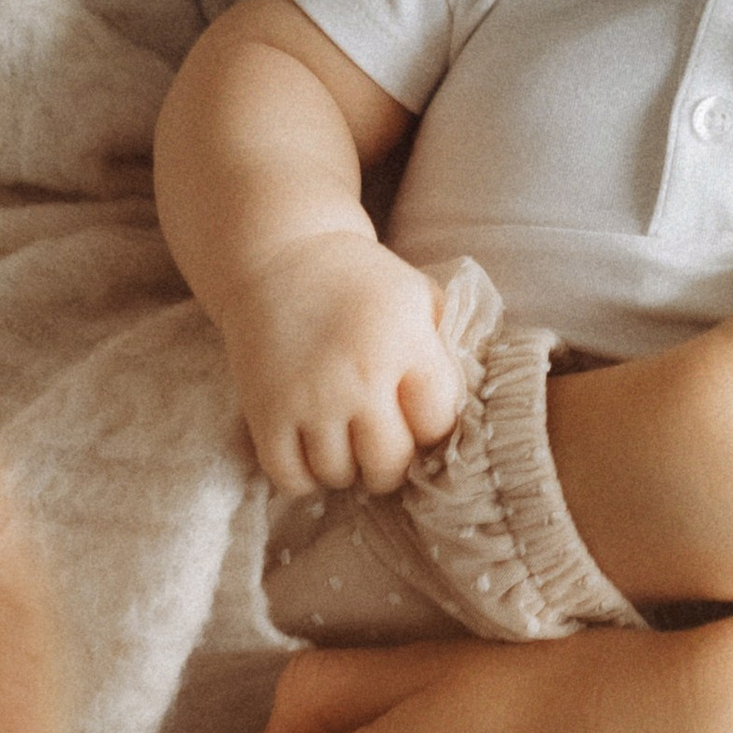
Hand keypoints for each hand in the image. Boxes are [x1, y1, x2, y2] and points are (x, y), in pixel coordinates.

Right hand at [220, 234, 464, 496]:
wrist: (280, 253)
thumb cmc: (358, 278)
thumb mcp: (418, 295)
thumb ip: (446, 345)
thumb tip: (467, 405)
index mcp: (405, 342)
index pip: (438, 423)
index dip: (433, 428)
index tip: (419, 418)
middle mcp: (360, 375)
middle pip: (389, 462)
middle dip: (393, 464)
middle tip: (385, 447)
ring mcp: (309, 397)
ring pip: (339, 474)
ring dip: (348, 469)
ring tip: (348, 445)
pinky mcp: (265, 410)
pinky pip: (290, 477)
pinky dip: (304, 478)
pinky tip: (313, 453)